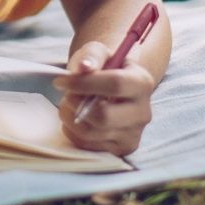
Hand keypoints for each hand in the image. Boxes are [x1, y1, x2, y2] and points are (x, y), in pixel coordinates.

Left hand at [54, 41, 156, 156]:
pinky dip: (72, 131)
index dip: (84, 83)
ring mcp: (132, 135)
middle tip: (66, 95)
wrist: (113, 90)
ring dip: (70, 118)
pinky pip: (86, 146)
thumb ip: (92, 55)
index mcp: (142, 83)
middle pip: (104, 116)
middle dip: (76, 104)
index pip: (115, 84)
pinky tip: (75, 118)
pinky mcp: (119, 150)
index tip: (61, 81)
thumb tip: (84, 67)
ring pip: (91, 133)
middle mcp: (143, 112)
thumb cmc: (103, 68)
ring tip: (68, 105)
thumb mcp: (99, 53)